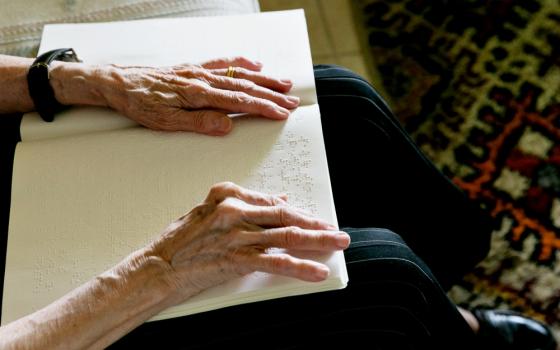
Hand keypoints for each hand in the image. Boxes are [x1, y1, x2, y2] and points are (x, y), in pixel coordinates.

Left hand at [101, 57, 298, 134]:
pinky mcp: (193, 68)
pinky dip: (241, 63)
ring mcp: (199, 71)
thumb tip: (226, 126)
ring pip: (238, 74)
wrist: (117, 83)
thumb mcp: (164, 122)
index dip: (263, 108)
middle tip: (292, 101)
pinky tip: (255, 64)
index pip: (238, 102)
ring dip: (264, 80)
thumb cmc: (139, 103)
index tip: (282, 113)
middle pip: (245, 87)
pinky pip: (223, 63)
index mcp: (197, 94)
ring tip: (284, 83)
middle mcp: (202, 79)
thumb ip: (198, 122)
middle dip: (272, 95)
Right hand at [147, 182, 349, 303]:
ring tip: (338, 243)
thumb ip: (242, 206)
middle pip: (286, 215)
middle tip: (335, 229)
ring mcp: (238, 234)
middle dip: (315, 223)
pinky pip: (277, 262)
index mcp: (227, 195)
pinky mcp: (238, 258)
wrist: (157, 267)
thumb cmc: (179, 242)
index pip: (272, 202)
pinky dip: (301, 267)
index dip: (297, 212)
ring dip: (318, 240)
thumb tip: (277, 200)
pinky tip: (317, 271)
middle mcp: (236, 211)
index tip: (312, 218)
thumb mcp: (208, 212)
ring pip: (288, 235)